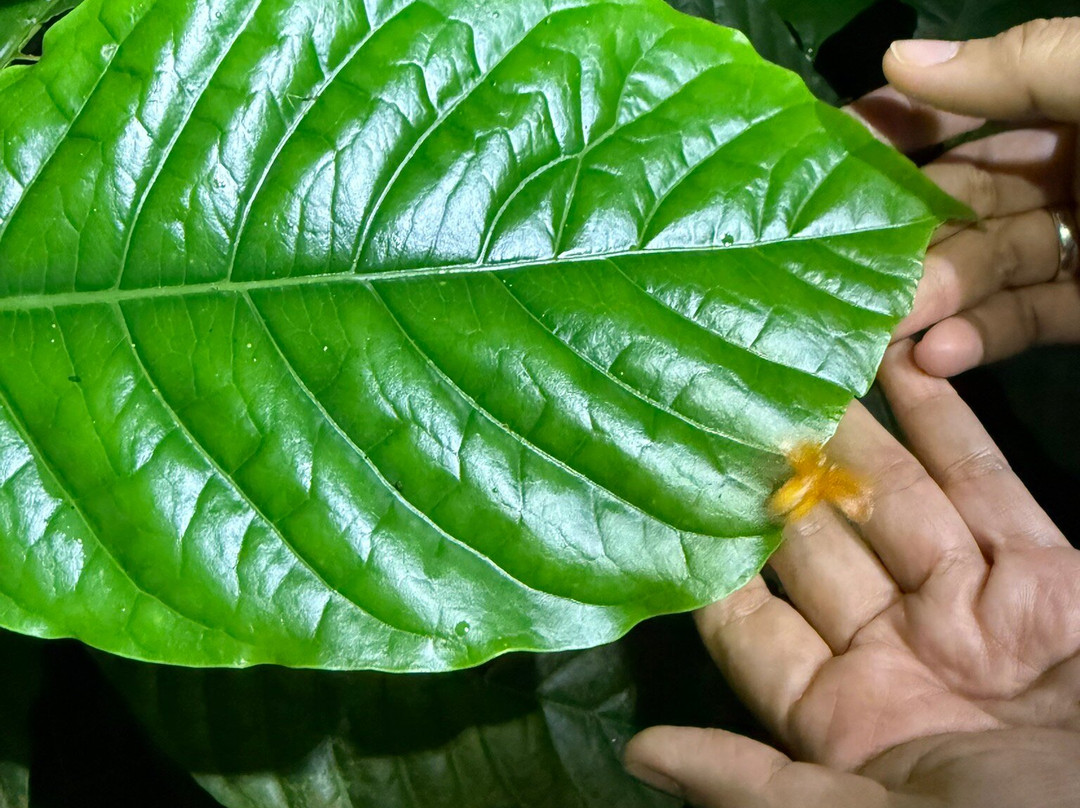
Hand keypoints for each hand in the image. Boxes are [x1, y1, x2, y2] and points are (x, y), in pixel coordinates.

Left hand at [623, 341, 1079, 806]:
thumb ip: (753, 782)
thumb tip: (637, 753)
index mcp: (844, 718)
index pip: (753, 626)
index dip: (713, 565)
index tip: (666, 495)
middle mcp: (898, 653)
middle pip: (818, 549)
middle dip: (775, 484)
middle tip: (723, 404)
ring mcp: (972, 610)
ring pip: (895, 505)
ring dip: (850, 438)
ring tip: (795, 370)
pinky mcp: (1047, 578)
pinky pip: (986, 488)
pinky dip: (947, 424)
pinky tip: (900, 367)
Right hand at [852, 19, 1079, 375]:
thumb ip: (1021, 70)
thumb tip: (897, 59)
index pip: (975, 106)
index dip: (904, 125)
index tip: (831, 152)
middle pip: (973, 196)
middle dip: (914, 230)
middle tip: (849, 266)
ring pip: (996, 265)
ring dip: (942, 295)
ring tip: (895, 325)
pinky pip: (1034, 318)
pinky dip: (985, 338)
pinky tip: (941, 354)